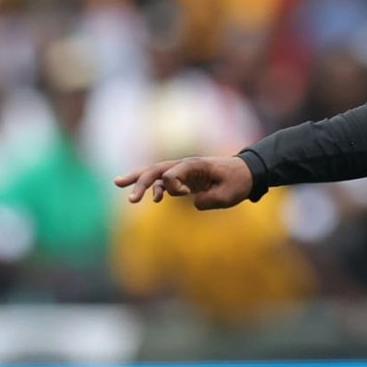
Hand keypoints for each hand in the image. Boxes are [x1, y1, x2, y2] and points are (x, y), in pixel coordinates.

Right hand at [114, 156, 252, 209]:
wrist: (248, 173)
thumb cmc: (239, 182)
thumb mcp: (228, 195)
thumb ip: (207, 201)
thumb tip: (192, 201)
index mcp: (195, 165)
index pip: (172, 174)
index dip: (174, 187)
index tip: (188, 193)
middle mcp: (186, 166)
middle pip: (156, 170)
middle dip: (140, 182)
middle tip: (130, 198)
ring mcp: (184, 171)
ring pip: (155, 173)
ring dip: (139, 181)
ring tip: (117, 184)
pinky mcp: (186, 179)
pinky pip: (164, 182)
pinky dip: (155, 188)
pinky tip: (151, 199)